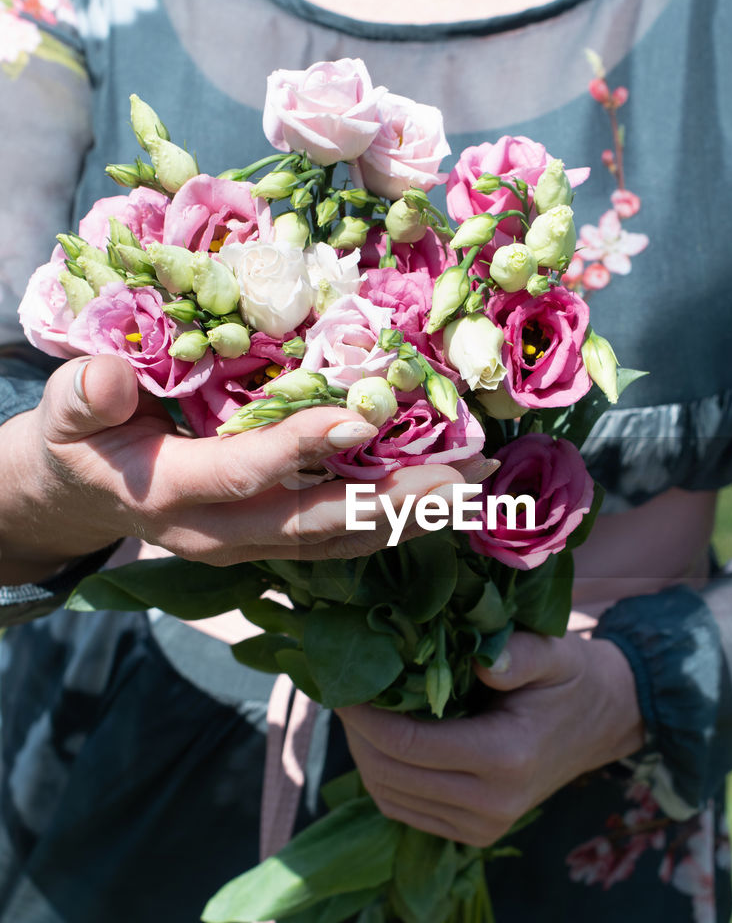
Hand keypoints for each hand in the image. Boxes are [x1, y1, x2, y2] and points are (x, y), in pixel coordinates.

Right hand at [0, 354, 469, 583]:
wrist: (85, 496)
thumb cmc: (81, 443)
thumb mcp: (66, 416)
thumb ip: (84, 397)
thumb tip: (111, 377)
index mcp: (172, 495)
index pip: (242, 474)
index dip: (296, 449)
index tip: (357, 418)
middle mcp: (220, 534)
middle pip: (316, 525)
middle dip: (394, 503)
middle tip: (464, 476)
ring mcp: (250, 545)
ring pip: (338, 541)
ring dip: (409, 517)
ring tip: (473, 487)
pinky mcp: (271, 541)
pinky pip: (338, 540)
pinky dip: (391, 521)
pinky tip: (438, 499)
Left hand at [338, 629, 644, 846]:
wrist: (601, 722)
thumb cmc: (570, 679)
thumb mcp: (552, 653)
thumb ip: (518, 655)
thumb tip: (483, 662)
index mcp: (505, 758)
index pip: (408, 745)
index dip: (364, 717)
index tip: (343, 685)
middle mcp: (492, 803)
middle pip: (391, 774)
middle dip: (357, 735)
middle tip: (344, 693)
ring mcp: (484, 826)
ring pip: (391, 797)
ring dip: (365, 756)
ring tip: (359, 714)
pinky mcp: (477, 834)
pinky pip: (406, 811)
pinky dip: (384, 778)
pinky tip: (383, 741)